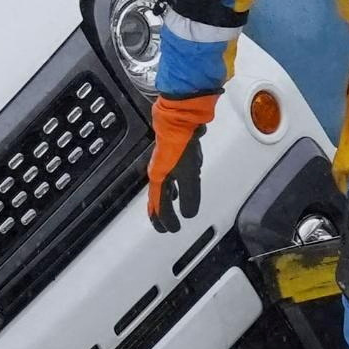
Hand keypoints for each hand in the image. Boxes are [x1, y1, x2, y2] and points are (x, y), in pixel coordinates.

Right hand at [146, 91, 215, 231]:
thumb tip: (189, 214)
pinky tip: (182, 181)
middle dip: (160, 212)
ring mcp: (165, 162)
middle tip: (163, 225)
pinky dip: (175, 185)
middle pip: (158, 197)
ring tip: (172, 204)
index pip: (160, 205)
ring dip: (168, 198)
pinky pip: (172, 175)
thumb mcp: (189, 174)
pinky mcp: (174, 154)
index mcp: (159, 179)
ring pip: (165, 186)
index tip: (172, 230)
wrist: (180, 118)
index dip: (166, 220)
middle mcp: (159, 172)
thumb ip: (190, 196)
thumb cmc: (181, 146)